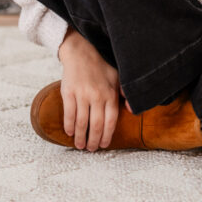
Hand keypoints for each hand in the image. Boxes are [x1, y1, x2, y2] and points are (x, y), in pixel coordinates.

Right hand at [58, 29, 131, 151]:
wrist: (81, 52)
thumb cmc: (101, 66)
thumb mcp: (117, 77)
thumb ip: (124, 94)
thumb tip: (133, 110)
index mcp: (110, 94)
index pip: (110, 121)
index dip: (107, 136)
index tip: (104, 145)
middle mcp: (97, 96)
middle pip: (96, 125)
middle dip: (94, 140)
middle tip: (91, 149)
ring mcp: (82, 95)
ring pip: (81, 123)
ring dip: (80, 137)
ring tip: (80, 145)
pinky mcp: (68, 93)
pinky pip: (69, 114)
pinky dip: (69, 126)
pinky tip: (69, 133)